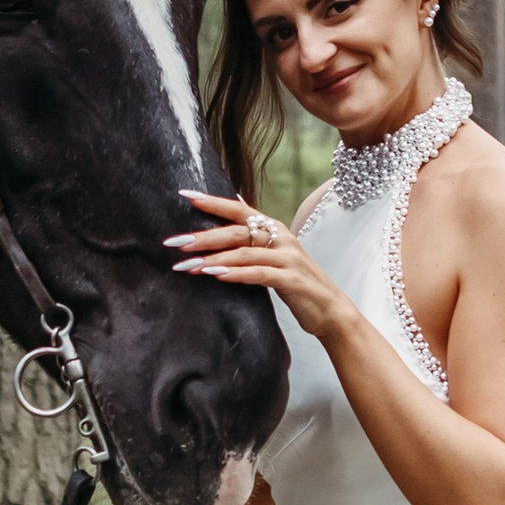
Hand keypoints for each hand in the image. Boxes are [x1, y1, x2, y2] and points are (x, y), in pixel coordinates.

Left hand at [166, 190, 354, 344]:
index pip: (240, 210)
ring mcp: (288, 258)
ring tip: (187, 266)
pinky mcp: (292, 280)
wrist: (329, 309)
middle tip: (175, 243)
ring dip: (213, 259)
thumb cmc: (297, 281)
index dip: (213, 202)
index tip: (185, 195)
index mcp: (275, 228)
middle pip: (237, 231)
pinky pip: (259, 274)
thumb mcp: (275, 253)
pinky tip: (216, 277)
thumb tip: (235, 204)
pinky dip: (236, 274)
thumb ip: (255, 233)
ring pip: (244, 252)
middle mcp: (282, 238)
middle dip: (203, 237)